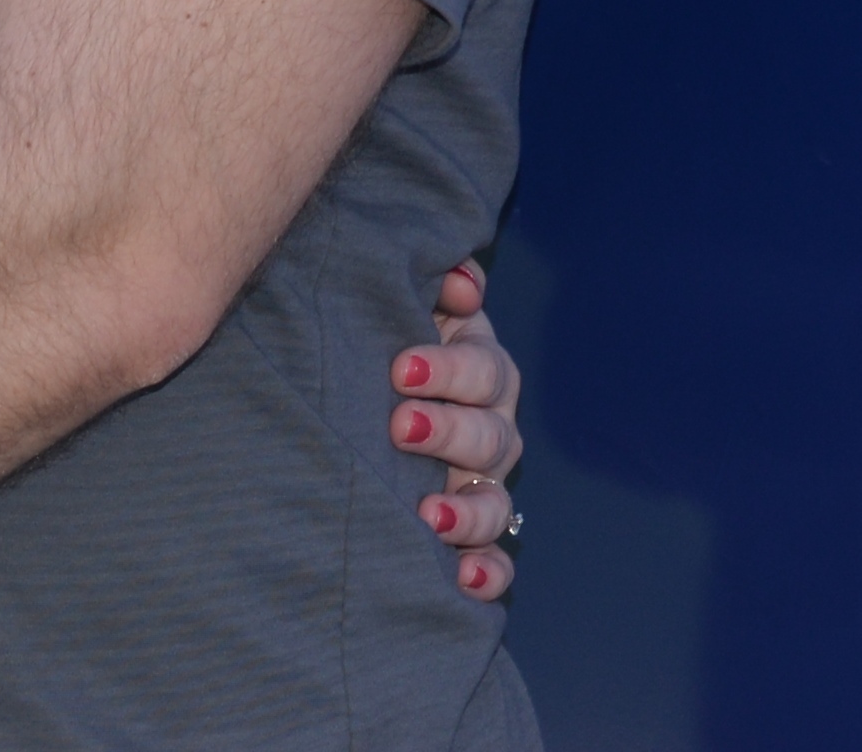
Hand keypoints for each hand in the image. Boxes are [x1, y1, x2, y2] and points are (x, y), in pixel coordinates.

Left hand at [391, 257, 521, 601]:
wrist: (366, 388)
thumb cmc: (387, 333)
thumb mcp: (406, 299)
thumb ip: (431, 282)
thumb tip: (460, 282)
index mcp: (480, 370)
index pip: (483, 370)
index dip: (450, 370)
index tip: (400, 371)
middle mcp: (491, 429)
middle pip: (488, 436)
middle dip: (447, 433)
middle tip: (400, 428)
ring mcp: (483, 482)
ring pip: (494, 503)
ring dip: (468, 514)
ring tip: (430, 519)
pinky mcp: (473, 532)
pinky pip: (495, 560)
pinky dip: (486, 573)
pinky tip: (464, 580)